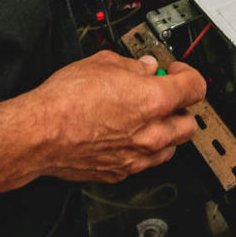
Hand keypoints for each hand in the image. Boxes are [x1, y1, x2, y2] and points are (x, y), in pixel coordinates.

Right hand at [22, 51, 206, 182]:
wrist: (40, 133)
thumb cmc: (66, 100)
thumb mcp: (102, 63)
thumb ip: (131, 66)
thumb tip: (142, 67)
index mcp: (154, 100)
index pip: (195, 87)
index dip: (188, 74)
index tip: (176, 72)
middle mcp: (152, 133)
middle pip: (189, 124)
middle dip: (180, 108)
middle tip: (165, 97)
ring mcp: (137, 157)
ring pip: (171, 148)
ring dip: (166, 133)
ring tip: (146, 119)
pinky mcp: (120, 173)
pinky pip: (145, 163)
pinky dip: (143, 150)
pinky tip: (126, 136)